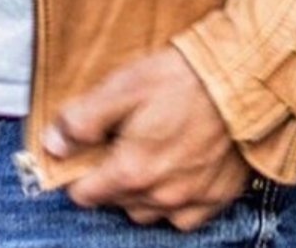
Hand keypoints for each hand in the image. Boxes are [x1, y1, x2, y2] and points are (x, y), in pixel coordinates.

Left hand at [44, 47, 248, 230]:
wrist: (243, 80)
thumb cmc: (182, 77)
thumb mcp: (123, 85)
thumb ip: (82, 119)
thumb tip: (52, 144)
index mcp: (131, 170)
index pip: (84, 193)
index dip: (79, 170)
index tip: (85, 149)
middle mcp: (159, 196)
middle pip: (115, 201)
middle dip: (109, 177)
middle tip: (118, 142)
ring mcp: (191, 200)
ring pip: (148, 211)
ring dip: (140, 191)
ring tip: (146, 155)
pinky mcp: (217, 197)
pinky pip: (185, 217)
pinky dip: (174, 201)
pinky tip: (175, 173)